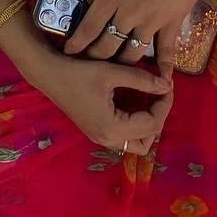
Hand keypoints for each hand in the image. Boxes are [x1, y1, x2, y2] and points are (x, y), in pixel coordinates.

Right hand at [28, 50, 173, 154]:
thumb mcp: (111, 72)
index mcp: (113, 127)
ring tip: (149, 101)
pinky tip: (134, 104)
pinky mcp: (96, 133)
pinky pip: (124, 138)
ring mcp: (101, 138)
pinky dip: (135, 126)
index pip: (152, 124)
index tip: (168, 84)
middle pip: (147, 140)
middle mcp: (108, 139)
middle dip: (158, 116)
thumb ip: (142, 80)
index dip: (164, 104)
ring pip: (136, 144)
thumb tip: (166, 85)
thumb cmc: (78, 72)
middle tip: (159, 94)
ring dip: (147, 126)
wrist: (48, 74)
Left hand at [63, 0, 199, 68]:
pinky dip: (164, 68)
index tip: (68, 52)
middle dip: (95, 57)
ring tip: (114, 70)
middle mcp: (127, 14)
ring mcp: (150, 23)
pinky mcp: (171, 26)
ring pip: (131, 54)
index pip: (88, 28)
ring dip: (121, 64)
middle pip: (106, 46)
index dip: (76, 44)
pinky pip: (166, 52)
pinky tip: (162, 82)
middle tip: (88, 62)